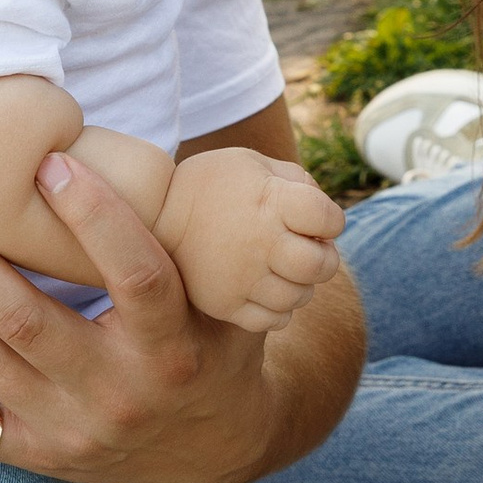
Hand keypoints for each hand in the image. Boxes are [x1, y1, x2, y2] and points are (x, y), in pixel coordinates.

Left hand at [0, 151, 351, 482]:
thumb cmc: (214, 346)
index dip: (96, 217)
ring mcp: (70, 430)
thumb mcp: (232, 302)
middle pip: (25, 318)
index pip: (136, 276)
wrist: (214, 451)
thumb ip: (213, 246)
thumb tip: (247, 169)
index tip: (51, 160)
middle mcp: (117, 392)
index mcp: (172, 348)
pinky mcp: (36, 456)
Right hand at [156, 147, 343, 332]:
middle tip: (305, 249)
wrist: (151, 212)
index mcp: (272, 202)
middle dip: (323, 256)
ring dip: (300, 283)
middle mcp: (261, 243)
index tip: (312, 218)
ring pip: (300, 296)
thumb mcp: (252, 163)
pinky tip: (266, 288)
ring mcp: (243, 278)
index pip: (331, 220)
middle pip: (322, 265)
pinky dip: (278, 308)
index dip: (330, 220)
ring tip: (281, 268)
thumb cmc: (210, 184)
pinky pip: (273, 320)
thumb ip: (296, 180)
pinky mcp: (225, 304)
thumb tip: (326, 215)